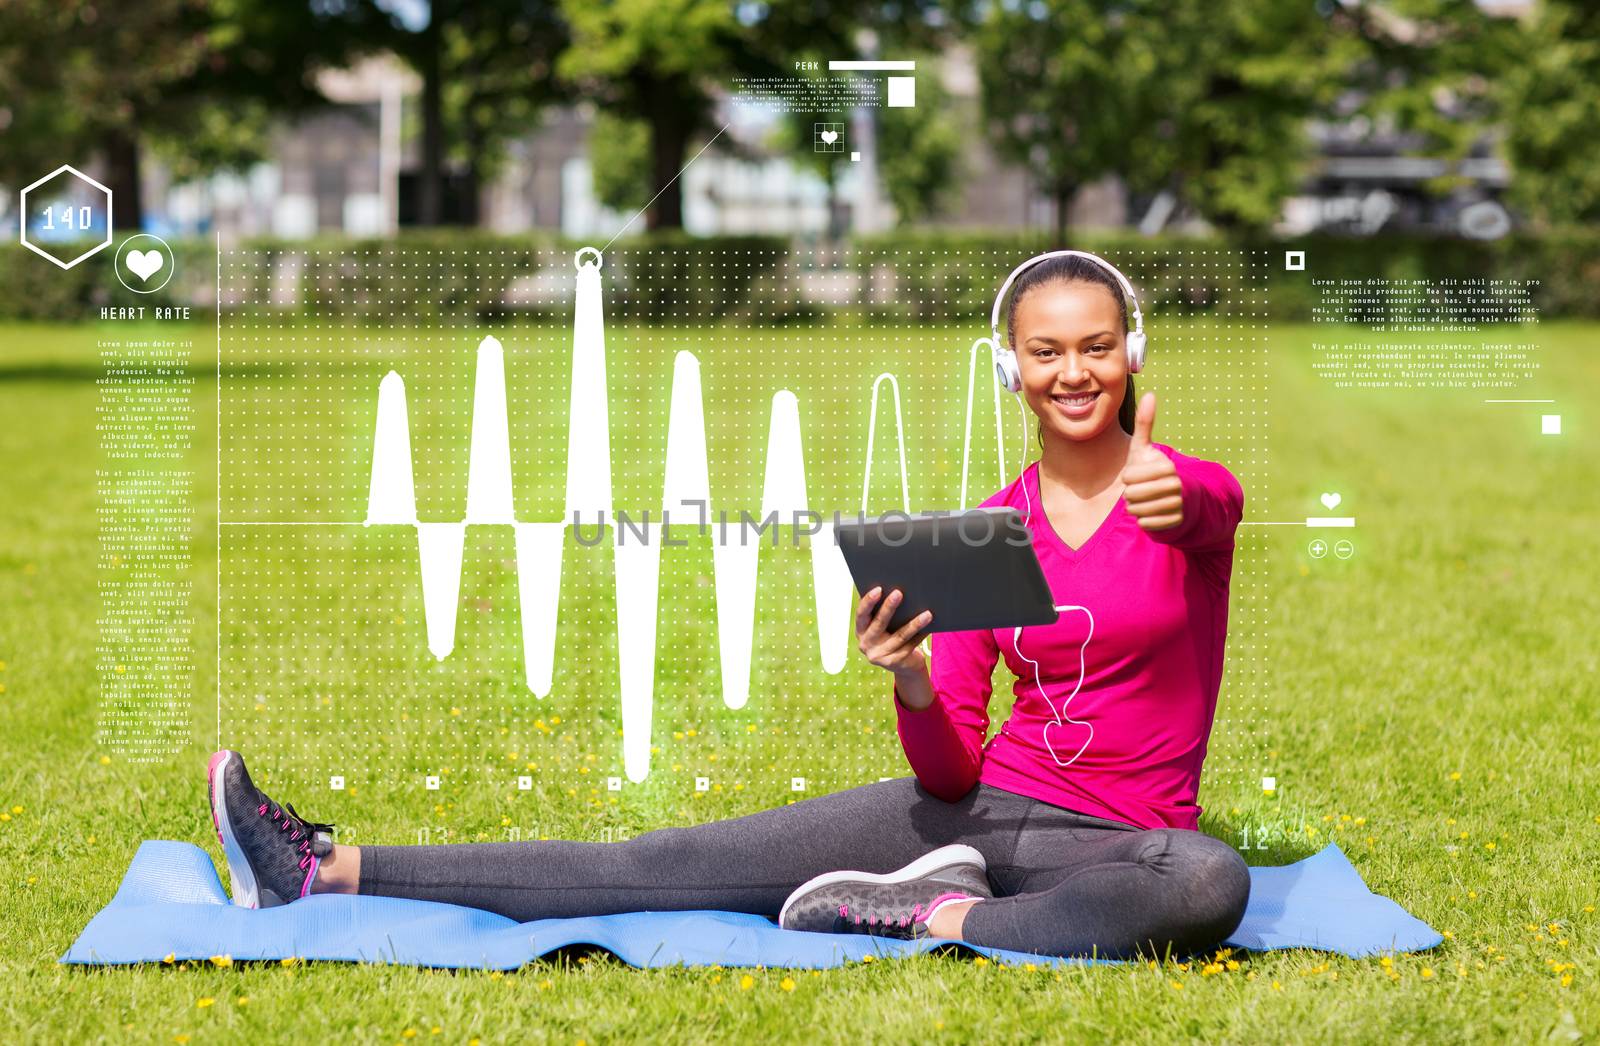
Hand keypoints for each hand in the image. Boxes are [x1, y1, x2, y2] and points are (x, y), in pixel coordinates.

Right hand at [855, 586, 931, 676]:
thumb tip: (897, 591)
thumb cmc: (893, 636)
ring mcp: (879, 655)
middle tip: (899, 593)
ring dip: (914, 624)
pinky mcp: (893, 663)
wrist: (903, 665)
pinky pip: (909, 646)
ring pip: (899, 636)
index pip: (861, 614)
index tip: (878, 589)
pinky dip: (920, 636)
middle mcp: (866, 644)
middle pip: (879, 624)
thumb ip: (883, 612)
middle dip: (889, 607)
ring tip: (927, 613)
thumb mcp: (884, 627)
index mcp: (861, 630)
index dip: (868, 601)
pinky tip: (930, 627)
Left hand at [1120, 392, 1183, 532]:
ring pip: (1137, 511)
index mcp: (1167, 467)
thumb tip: (1150, 394)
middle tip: (1140, 490)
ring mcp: (1178, 505)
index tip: (1136, 475)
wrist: (1176, 499)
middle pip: (1132, 495)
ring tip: (1145, 501)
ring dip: (1136, 507)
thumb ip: (1144, 423)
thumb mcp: (1144, 448)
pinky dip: (1144, 521)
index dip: (1128, 477)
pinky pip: (1145, 524)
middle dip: (1131, 493)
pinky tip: (1151, 513)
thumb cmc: (1152, 470)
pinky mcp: (1176, 523)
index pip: (1129, 477)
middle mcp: (1176, 485)